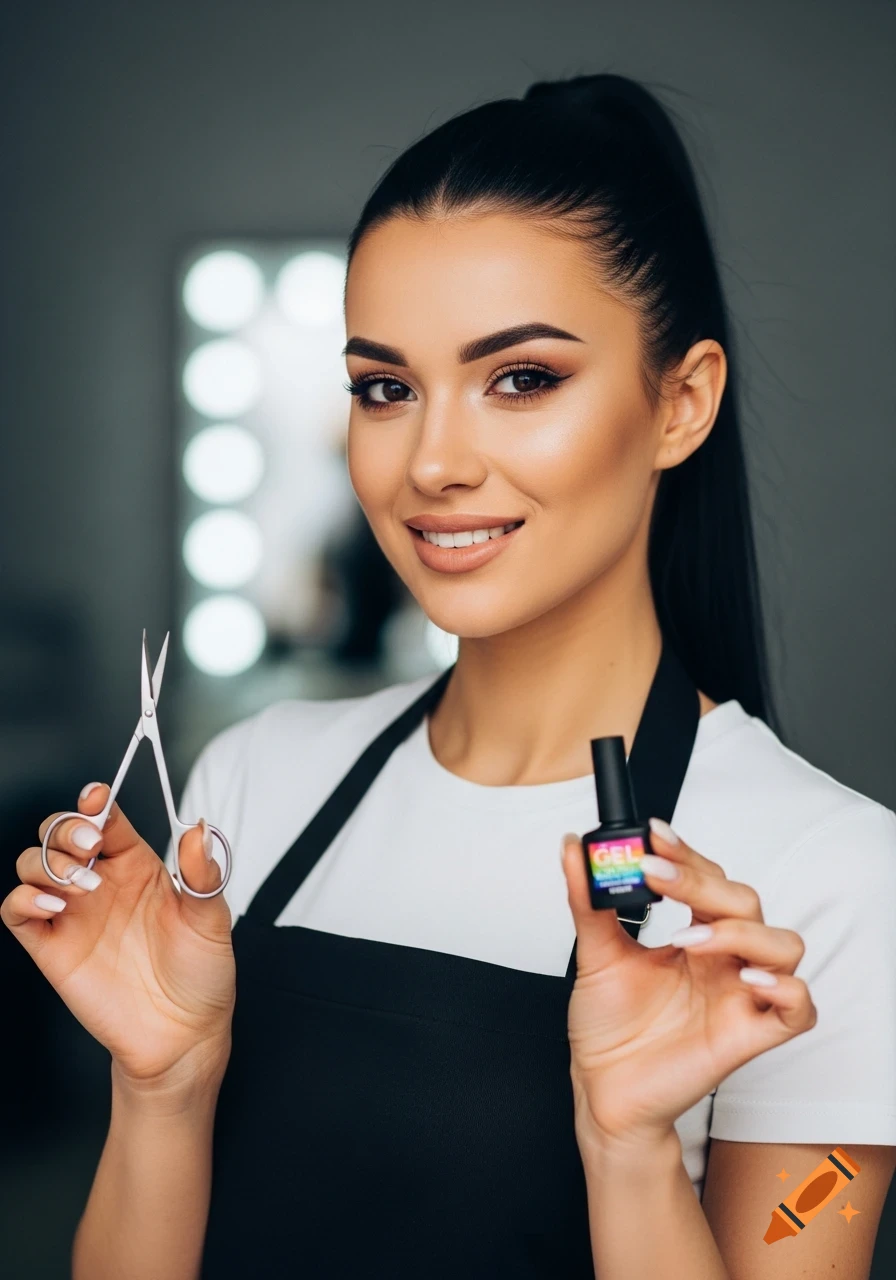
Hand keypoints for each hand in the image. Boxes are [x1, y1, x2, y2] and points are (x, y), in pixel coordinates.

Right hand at [1, 783, 235, 1092]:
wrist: (183, 1035)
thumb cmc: (201, 974)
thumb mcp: (212, 918)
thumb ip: (203, 873)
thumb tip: (198, 829)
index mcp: (138, 866)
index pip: (106, 818)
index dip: (96, 801)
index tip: (98, 796)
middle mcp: (101, 883)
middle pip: (60, 832)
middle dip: (64, 826)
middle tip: (89, 842)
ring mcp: (73, 913)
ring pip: (32, 864)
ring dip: (47, 862)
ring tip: (82, 884)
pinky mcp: (52, 947)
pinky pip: (16, 911)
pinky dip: (23, 899)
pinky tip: (53, 905)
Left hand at [561, 820, 815, 1146]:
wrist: (601, 1089)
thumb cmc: (608, 1025)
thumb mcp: (594, 954)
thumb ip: (588, 900)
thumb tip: (575, 848)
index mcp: (694, 936)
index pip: (709, 879)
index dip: (687, 855)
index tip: (655, 836)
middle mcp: (723, 961)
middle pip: (745, 902)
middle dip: (703, 883)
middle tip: (657, 877)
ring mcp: (740, 996)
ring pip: (784, 945)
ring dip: (742, 931)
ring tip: (689, 939)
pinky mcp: (749, 1036)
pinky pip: (799, 1009)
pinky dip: (786, 988)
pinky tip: (746, 980)